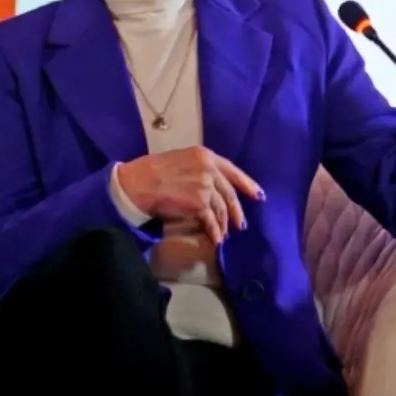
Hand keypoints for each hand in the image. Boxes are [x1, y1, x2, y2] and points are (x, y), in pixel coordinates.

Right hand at [114, 146, 263, 245]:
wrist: (137, 184)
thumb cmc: (152, 171)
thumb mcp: (181, 160)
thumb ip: (200, 168)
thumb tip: (211, 185)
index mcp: (205, 155)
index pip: (233, 171)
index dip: (247, 184)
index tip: (258, 195)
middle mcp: (209, 169)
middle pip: (229, 193)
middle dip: (236, 211)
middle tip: (241, 224)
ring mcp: (206, 187)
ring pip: (221, 209)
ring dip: (224, 224)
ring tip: (224, 234)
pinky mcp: (199, 204)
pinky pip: (211, 221)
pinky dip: (214, 232)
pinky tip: (215, 239)